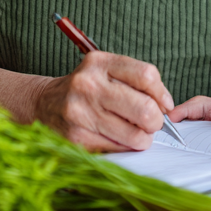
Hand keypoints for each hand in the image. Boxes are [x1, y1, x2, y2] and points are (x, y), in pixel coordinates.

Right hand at [34, 52, 173, 151]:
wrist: (45, 104)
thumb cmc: (85, 88)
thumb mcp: (106, 71)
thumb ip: (137, 81)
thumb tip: (166, 106)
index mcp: (99, 63)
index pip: (146, 75)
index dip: (162, 94)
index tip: (164, 104)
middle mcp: (88, 85)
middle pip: (145, 108)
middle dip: (156, 120)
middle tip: (152, 122)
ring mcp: (80, 112)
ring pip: (135, 134)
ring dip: (143, 138)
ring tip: (137, 133)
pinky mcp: (76, 138)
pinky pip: (118, 148)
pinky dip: (125, 146)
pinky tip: (118, 138)